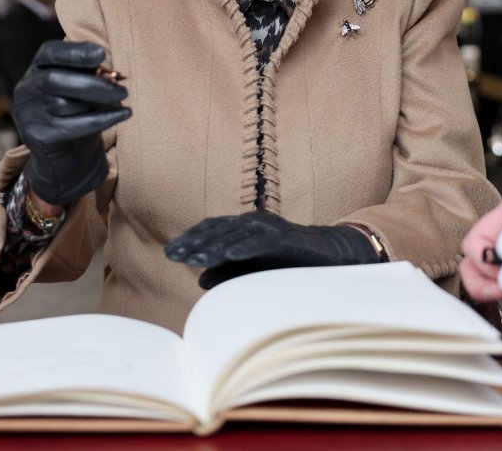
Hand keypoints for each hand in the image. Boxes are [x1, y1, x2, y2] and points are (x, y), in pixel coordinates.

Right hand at [12, 40, 131, 206]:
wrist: (65, 157)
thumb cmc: (78, 113)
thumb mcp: (83, 90)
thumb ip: (93, 77)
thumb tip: (115, 76)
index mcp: (37, 69)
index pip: (49, 53)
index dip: (75, 51)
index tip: (102, 54)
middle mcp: (26, 89)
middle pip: (53, 80)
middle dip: (91, 83)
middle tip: (122, 89)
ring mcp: (28, 115)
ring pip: (63, 104)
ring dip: (98, 101)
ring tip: (121, 101)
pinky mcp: (37, 137)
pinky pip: (72, 126)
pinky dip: (102, 120)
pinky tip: (123, 115)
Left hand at [164, 211, 382, 288]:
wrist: (331, 257)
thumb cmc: (288, 263)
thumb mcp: (252, 269)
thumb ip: (227, 271)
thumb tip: (199, 279)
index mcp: (244, 227)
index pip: (212, 229)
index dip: (191, 239)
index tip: (170, 253)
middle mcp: (255, 222)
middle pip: (219, 230)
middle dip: (195, 242)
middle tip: (174, 255)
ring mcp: (272, 229)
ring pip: (237, 234)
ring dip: (215, 246)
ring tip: (195, 258)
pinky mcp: (288, 239)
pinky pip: (264, 242)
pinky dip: (247, 247)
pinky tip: (231, 255)